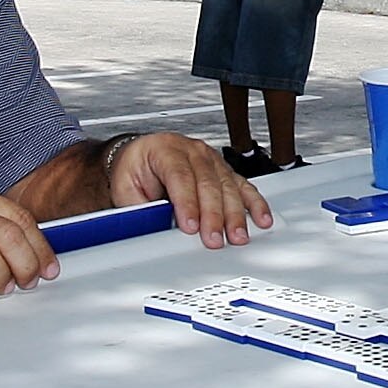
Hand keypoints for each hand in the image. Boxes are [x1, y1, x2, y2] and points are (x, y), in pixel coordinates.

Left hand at [113, 131, 272, 247]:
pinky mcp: (223, 171)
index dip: (186, 203)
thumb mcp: (126, 189)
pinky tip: (261, 217)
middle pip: (208, 183)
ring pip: (228, 186)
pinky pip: (242, 186)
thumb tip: (153, 229)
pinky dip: (253, 203)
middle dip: (213, 214)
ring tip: (238, 235)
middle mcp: (191, 151)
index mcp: (164, 150)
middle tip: (214, 238)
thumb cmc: (134, 171)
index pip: (179, 176)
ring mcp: (211, 159)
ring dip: (235, 214)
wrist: (141, 157)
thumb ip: (141, 209)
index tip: (190, 226)